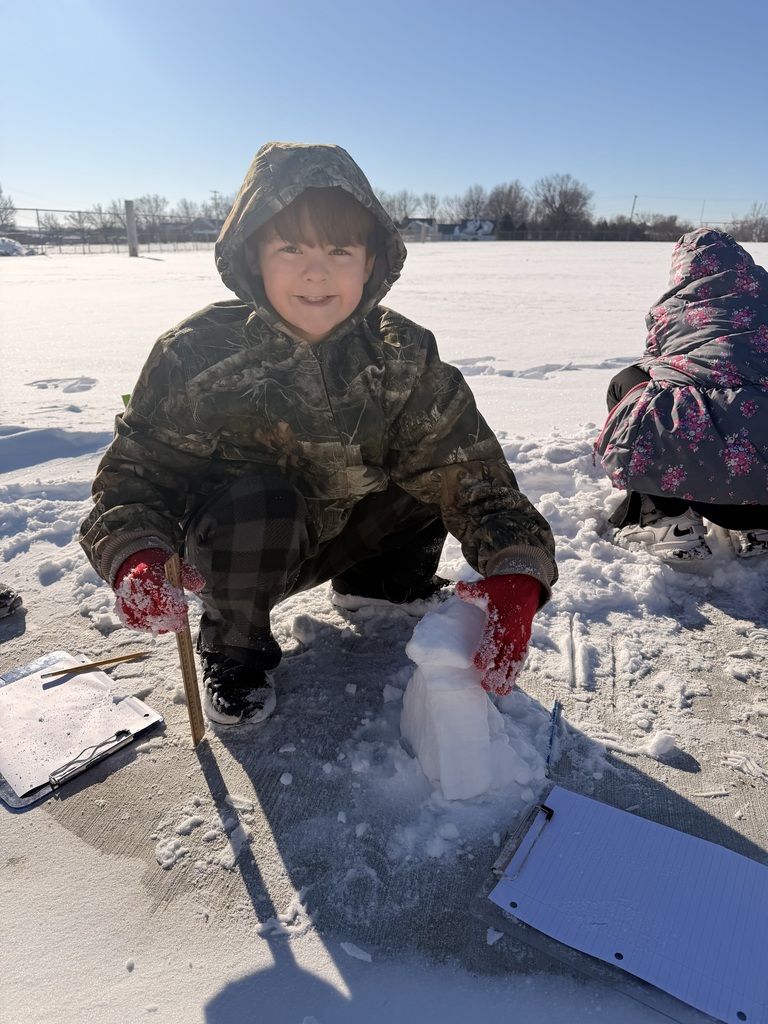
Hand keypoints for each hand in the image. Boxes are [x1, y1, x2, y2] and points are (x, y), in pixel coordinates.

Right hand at [114, 548, 203, 633]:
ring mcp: (126, 597)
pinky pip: (133, 622)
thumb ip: (187, 573)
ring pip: (143, 618)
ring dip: (159, 625)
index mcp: (146, 572)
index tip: (183, 609)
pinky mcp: (122, 606)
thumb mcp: (173, 563)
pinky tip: (158, 626)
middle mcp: (133, 586)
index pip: (160, 592)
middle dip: (168, 619)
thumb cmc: (157, 564)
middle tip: (180, 624)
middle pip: (152, 610)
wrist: (133, 561)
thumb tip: (200, 585)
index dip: (173, 605)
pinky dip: (146, 626)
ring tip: (171, 625)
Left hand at [456, 573, 540, 695]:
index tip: (477, 664)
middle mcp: (514, 631)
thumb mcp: (488, 587)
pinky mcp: (524, 641)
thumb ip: (473, 591)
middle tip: (487, 686)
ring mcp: (521, 637)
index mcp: (503, 619)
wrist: (526, 587)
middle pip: (505, 655)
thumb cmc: (503, 589)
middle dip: (497, 672)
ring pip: (514, 661)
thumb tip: (459, 588)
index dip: (486, 651)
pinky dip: (516, 672)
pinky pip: (521, 659)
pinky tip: (509, 685)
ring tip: (499, 692)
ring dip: (507, 677)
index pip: (494, 638)